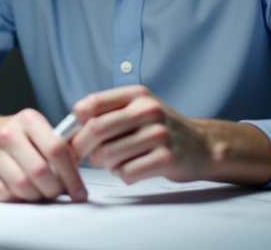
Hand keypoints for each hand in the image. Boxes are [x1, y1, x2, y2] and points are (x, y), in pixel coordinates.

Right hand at [0, 109, 86, 202]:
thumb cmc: (21, 139)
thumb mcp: (42, 133)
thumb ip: (67, 147)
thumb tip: (87, 165)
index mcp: (29, 119)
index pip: (57, 149)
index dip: (72, 176)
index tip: (80, 192)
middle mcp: (7, 133)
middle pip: (40, 171)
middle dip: (55, 189)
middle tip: (59, 192)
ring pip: (22, 186)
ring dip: (37, 196)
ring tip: (41, 192)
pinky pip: (5, 195)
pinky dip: (18, 199)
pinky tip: (22, 192)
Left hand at [70, 86, 214, 183]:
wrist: (203, 146)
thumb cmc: (161, 129)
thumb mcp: (138, 109)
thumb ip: (107, 114)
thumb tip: (68, 131)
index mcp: (137, 95)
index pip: (91, 104)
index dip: (75, 124)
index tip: (73, 137)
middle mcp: (148, 110)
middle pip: (96, 130)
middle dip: (82, 148)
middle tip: (82, 157)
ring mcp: (159, 134)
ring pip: (108, 155)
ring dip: (105, 164)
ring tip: (117, 161)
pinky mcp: (166, 159)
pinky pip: (126, 173)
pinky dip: (123, 175)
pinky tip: (134, 169)